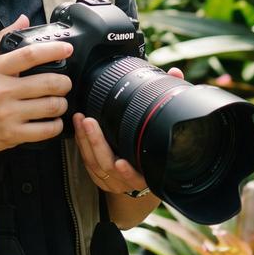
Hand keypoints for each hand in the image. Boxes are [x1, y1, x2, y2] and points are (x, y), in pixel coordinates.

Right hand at [0, 14, 74, 158]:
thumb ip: (2, 38)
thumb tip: (24, 19)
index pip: (30, 55)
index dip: (53, 50)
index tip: (67, 49)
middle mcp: (1, 91)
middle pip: (48, 82)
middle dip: (64, 82)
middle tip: (64, 82)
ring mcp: (6, 114)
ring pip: (50, 107)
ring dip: (62, 103)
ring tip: (59, 101)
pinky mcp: (11, 135)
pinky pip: (45, 130)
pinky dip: (56, 125)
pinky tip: (53, 120)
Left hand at [74, 67, 183, 193]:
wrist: (148, 175)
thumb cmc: (159, 148)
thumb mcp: (166, 127)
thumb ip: (172, 99)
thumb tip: (174, 73)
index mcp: (148, 173)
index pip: (138, 176)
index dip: (129, 172)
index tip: (121, 162)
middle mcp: (130, 180)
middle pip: (109, 167)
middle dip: (97, 144)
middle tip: (89, 122)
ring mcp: (114, 181)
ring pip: (95, 165)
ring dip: (85, 141)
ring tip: (81, 120)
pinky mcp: (102, 179)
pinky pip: (88, 165)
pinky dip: (82, 146)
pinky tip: (79, 131)